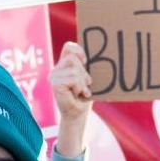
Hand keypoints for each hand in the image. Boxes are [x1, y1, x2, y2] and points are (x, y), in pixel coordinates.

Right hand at [51, 40, 92, 156]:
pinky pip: (72, 79)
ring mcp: (54, 76)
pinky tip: (78, 94)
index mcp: (64, 64)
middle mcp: (56, 68)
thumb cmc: (85, 95)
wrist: (78, 114)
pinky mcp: (55, 84)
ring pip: (74, 70)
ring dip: (82, 82)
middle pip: (73, 59)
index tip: (86, 61)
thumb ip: (86, 66)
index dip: (79, 51)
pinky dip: (79, 87)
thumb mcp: (86, 77)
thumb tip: (105, 53)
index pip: (69, 47)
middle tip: (85, 84)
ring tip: (81, 91)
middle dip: (84, 73)